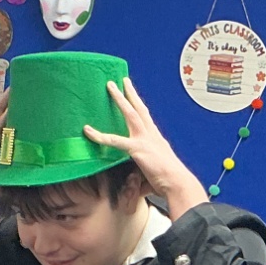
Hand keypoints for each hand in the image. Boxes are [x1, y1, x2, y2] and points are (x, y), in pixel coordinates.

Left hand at [86, 78, 207, 217]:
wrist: (177, 183)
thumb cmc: (168, 181)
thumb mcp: (154, 171)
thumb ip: (143, 169)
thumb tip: (135, 180)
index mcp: (156, 139)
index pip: (146, 118)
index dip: (139, 105)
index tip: (134, 96)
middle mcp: (152, 135)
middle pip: (140, 109)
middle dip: (130, 94)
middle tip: (123, 80)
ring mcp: (145, 140)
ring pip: (130, 114)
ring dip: (119, 99)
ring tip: (110, 86)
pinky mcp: (137, 149)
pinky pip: (114, 140)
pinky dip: (100, 136)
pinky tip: (88, 131)